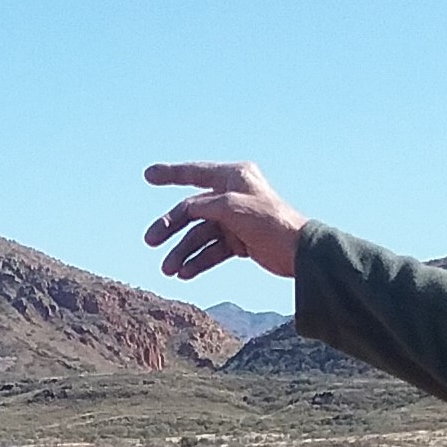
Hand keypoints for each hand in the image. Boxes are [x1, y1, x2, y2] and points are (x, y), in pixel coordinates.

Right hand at [143, 161, 309, 279]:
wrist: (298, 251)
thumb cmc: (269, 221)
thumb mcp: (230, 207)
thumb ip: (202, 205)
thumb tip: (184, 211)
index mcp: (234, 177)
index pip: (195, 173)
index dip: (170, 174)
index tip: (148, 175)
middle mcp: (232, 196)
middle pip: (191, 210)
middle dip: (170, 227)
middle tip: (150, 241)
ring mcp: (235, 220)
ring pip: (200, 235)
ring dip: (183, 252)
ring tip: (168, 270)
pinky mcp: (239, 241)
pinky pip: (212, 250)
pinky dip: (199, 261)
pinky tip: (185, 274)